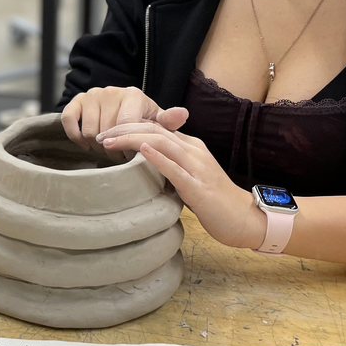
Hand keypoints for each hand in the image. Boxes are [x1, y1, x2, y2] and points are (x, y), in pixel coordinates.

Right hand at [60, 86, 188, 154]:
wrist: (122, 107)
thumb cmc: (142, 118)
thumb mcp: (157, 121)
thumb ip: (168, 121)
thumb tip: (183, 114)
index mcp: (133, 95)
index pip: (126, 125)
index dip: (127, 145)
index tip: (131, 155)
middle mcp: (111, 91)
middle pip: (107, 131)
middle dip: (113, 150)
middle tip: (119, 158)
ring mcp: (92, 95)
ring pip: (89, 131)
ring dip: (96, 147)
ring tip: (107, 151)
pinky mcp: (76, 101)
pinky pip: (69, 121)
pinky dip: (76, 137)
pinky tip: (86, 144)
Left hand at [97, 120, 265, 249]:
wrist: (245, 218)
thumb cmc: (215, 201)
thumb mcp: (189, 176)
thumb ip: (171, 166)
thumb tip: (144, 163)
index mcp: (191, 147)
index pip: (157, 127)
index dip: (130, 126)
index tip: (108, 133)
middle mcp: (193, 151)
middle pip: (155, 130)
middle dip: (125, 129)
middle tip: (101, 136)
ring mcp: (197, 167)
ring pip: (162, 143)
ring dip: (133, 139)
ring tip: (110, 141)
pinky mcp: (198, 187)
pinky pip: (175, 168)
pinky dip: (157, 158)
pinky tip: (141, 151)